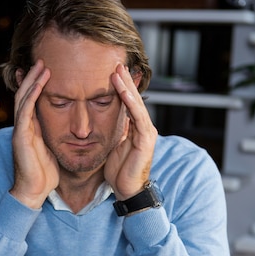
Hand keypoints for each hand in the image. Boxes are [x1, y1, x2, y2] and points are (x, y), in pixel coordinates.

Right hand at [10, 60, 59, 208]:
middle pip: (26, 95)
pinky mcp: (21, 135)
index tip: (46, 71)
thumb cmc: (45, 175)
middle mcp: (24, 126)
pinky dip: (33, 93)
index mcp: (32, 129)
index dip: (37, 86)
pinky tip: (40, 82)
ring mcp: (21, 129)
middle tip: (42, 60)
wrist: (34, 191)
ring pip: (24, 97)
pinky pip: (26, 109)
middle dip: (33, 77)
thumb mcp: (54, 150)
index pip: (32, 102)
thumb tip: (71, 131)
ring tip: (41, 64)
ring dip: (32, 80)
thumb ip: (56, 137)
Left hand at [104, 64, 157, 200]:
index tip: (113, 72)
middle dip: (126, 82)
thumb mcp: (114, 146)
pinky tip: (124, 92)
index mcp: (136, 129)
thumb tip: (107, 118)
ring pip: (137, 105)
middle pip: (134, 100)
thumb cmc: (120, 172)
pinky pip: (138, 117)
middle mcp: (144, 128)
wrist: (127, 191)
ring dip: (128, 88)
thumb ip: (115, 131)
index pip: (129, 104)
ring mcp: (147, 133)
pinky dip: (131, 103)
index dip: (122, 88)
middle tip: (117, 64)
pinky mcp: (145, 140)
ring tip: (119, 72)